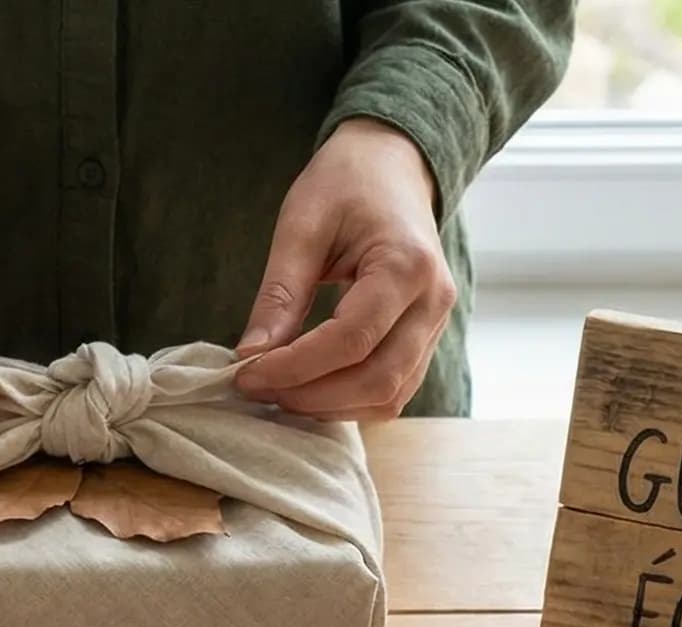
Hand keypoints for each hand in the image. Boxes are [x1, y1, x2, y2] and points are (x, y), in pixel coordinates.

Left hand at [234, 118, 455, 420]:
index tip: (246, 373)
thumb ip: (280, 293)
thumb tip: (251, 355)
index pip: (351, 341)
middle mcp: (434, 302)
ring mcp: (436, 324)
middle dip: (311, 396)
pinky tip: (307, 388)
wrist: (393, 165)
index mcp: (406, 265)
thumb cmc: (347, 183)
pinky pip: (393, 388)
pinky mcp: (425, 338)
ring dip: (330, 406)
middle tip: (256, 388)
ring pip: (389, 395)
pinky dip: (348, 400)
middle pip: (377, 380)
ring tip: (278, 391)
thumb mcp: (302, 225)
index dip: (296, 368)